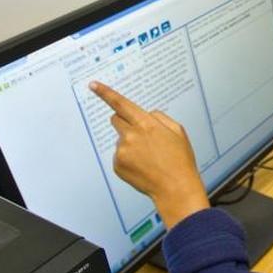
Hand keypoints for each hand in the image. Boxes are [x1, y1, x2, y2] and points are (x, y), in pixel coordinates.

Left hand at [90, 81, 209, 226]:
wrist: (175, 187)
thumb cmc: (180, 160)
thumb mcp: (178, 131)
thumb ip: (159, 118)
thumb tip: (145, 115)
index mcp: (147, 124)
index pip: (121, 104)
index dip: (105, 93)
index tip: (93, 85)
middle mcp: (131, 136)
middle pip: (116, 120)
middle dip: (125, 122)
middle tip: (141, 135)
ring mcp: (122, 151)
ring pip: (121, 140)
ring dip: (131, 144)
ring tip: (149, 158)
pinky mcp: (117, 165)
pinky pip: (119, 156)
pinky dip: (129, 159)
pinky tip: (143, 167)